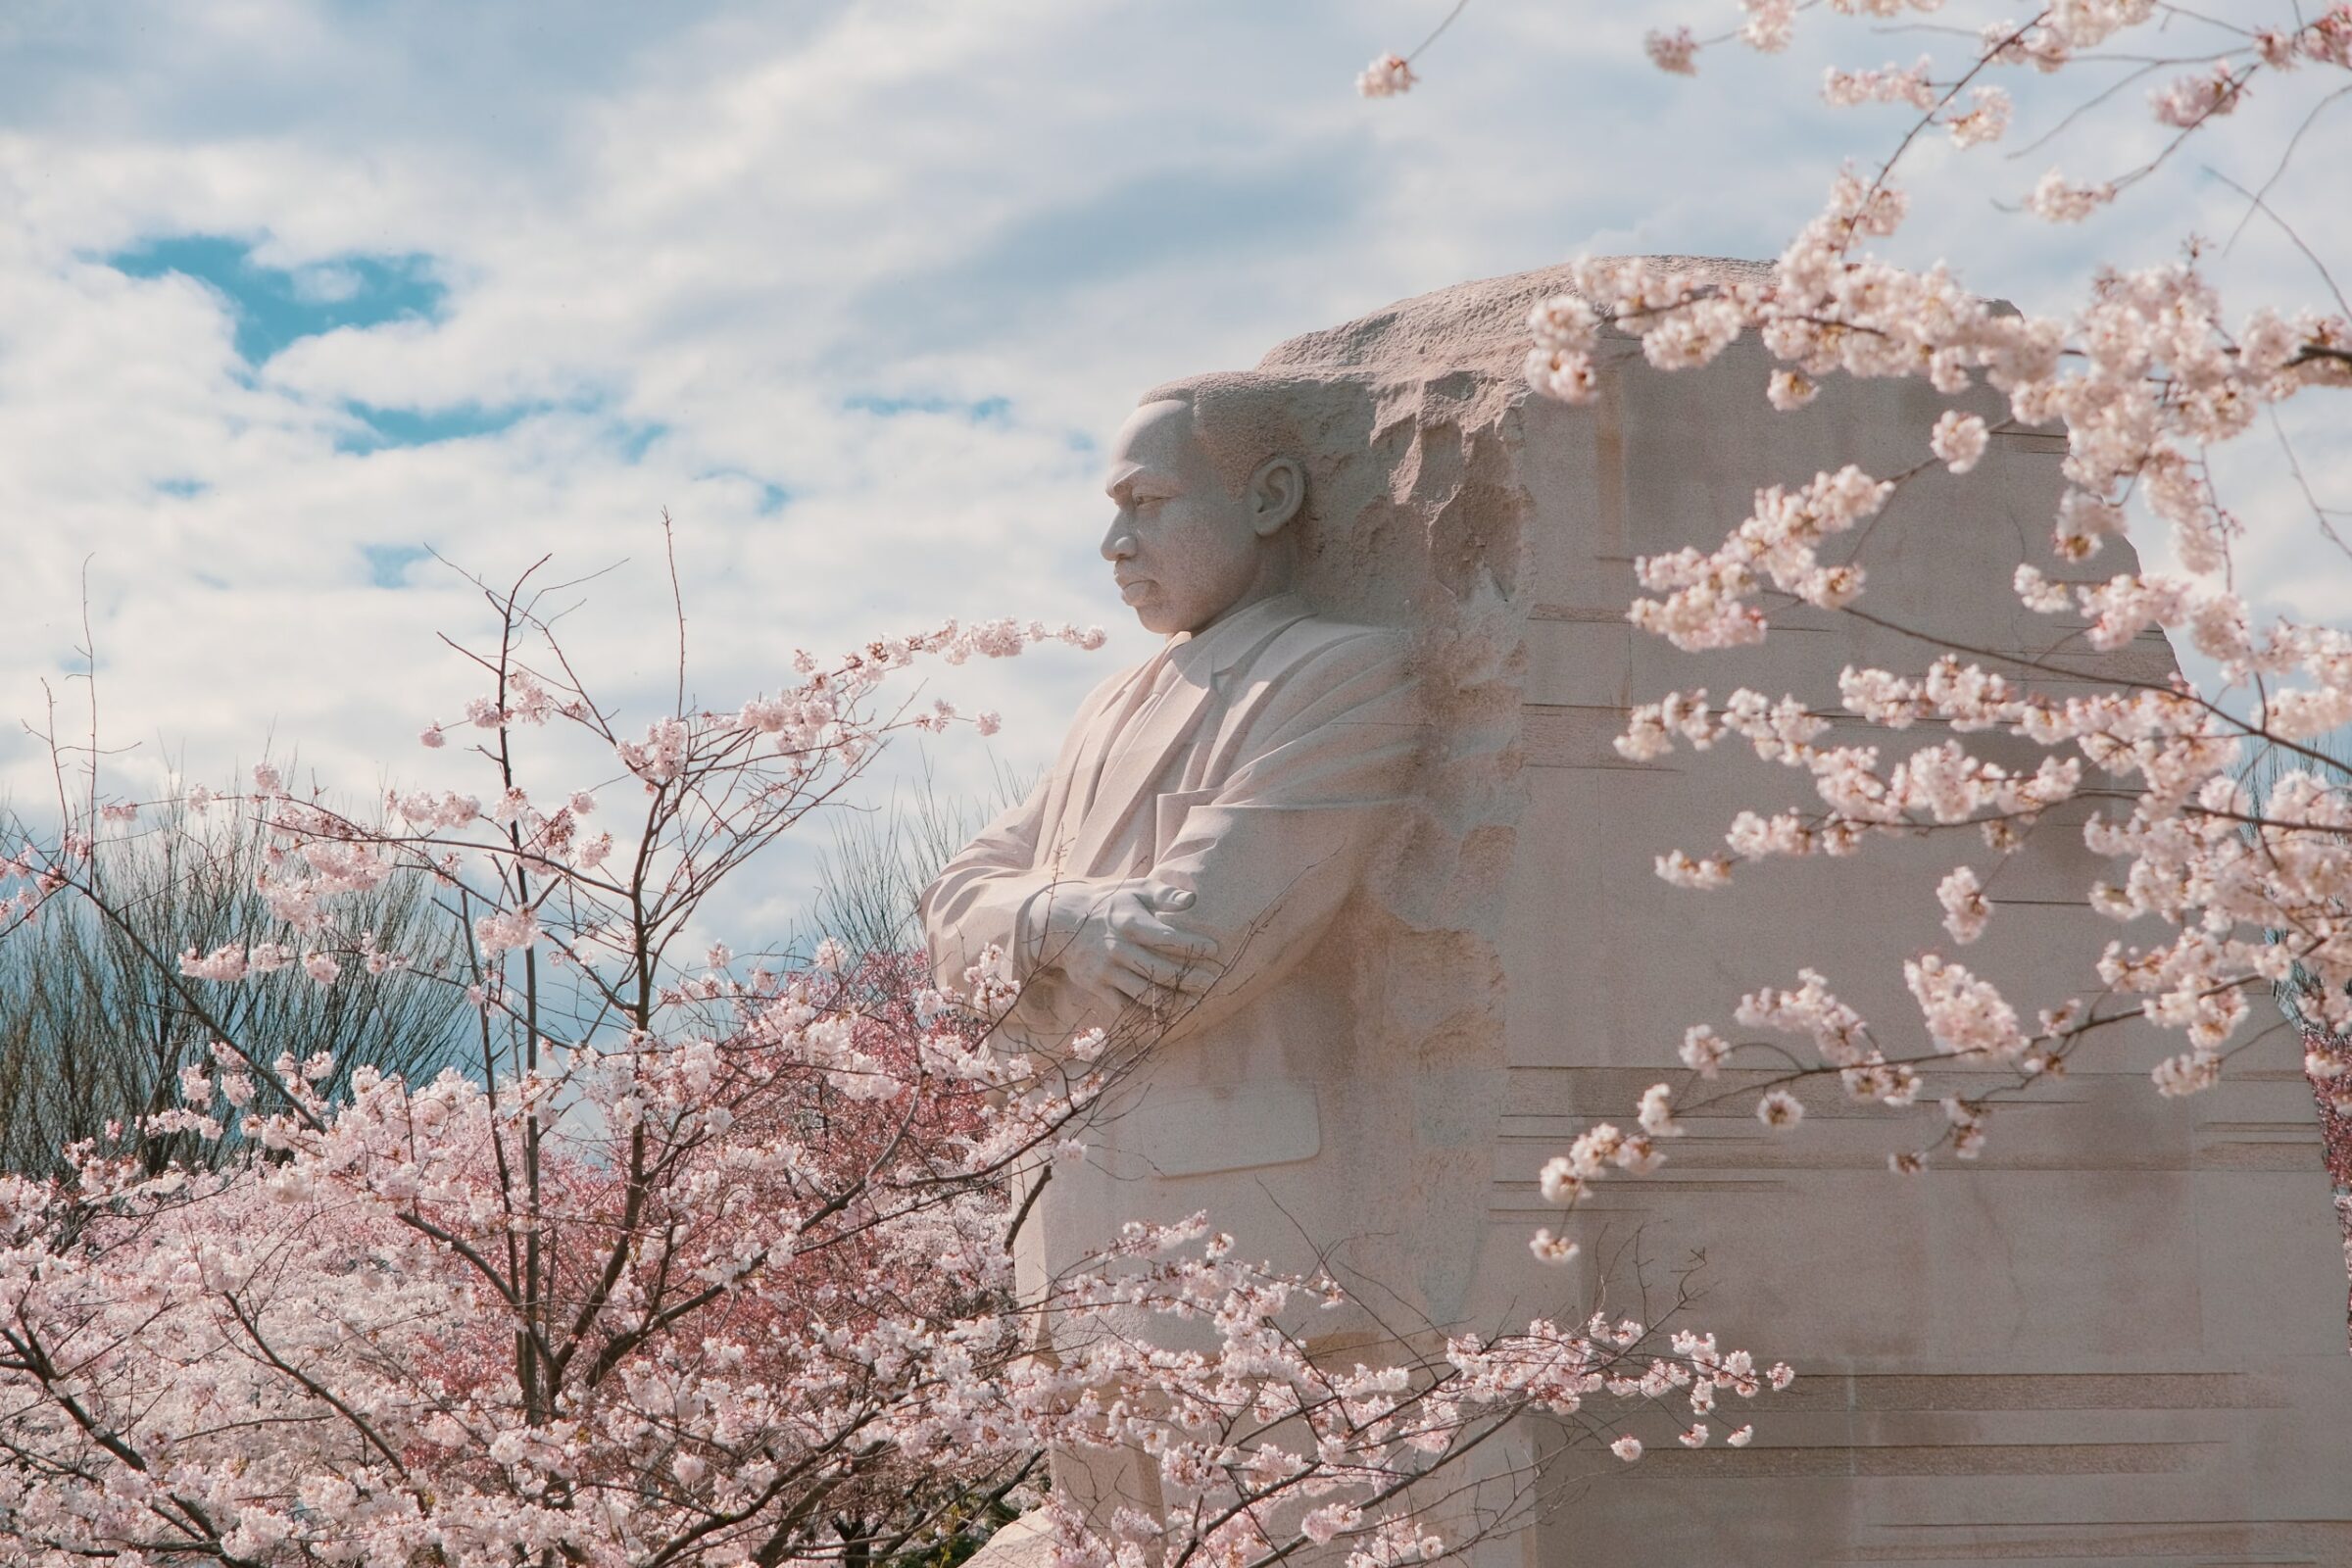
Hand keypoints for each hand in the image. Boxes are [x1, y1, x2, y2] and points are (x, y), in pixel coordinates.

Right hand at [1029, 877, 1219, 1007]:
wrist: (1062, 922)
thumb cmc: (1109, 903)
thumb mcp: (1134, 889)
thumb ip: (1163, 894)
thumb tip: (1192, 900)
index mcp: (1129, 923)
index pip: (1166, 937)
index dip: (1192, 944)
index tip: (1215, 948)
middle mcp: (1117, 948)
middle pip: (1159, 969)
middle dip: (1189, 977)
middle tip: (1213, 980)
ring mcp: (1106, 970)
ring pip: (1144, 992)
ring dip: (1172, 1000)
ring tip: (1196, 1001)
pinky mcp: (1097, 986)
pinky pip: (1125, 1006)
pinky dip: (1145, 1014)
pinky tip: (1166, 1015)